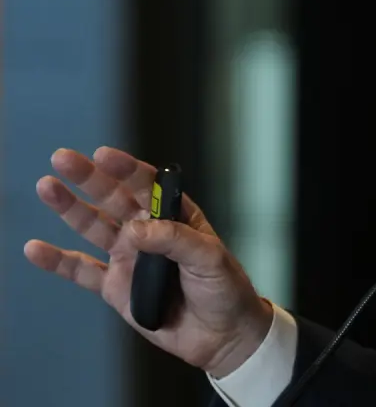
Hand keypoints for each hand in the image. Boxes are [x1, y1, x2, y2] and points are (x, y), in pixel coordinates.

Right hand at [23, 147, 272, 377]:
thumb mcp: (210, 258)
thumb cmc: (225, 289)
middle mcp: (148, 232)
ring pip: (93, 227)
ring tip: (46, 186)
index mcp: (175, 217)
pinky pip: (81, 271)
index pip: (148, 186)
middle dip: (90, 178)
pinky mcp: (115, 287)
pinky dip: (58, 261)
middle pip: (114, 199)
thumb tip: (133, 230)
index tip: (103, 155)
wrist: (222, 335)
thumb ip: (174, 240)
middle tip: (63, 158)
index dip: (126, 169)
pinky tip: (35, 249)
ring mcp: (128, 258)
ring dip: (69, 208)